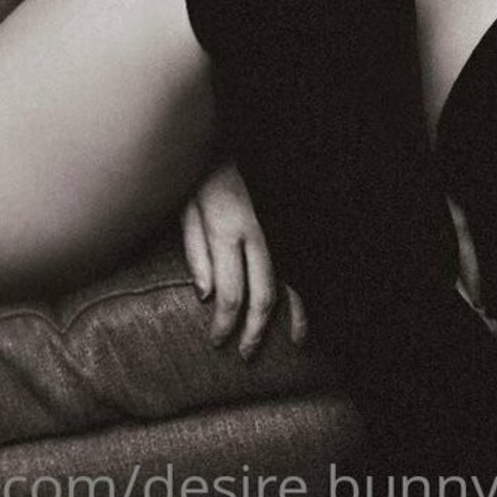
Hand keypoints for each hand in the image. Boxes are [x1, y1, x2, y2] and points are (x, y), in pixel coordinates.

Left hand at [181, 159, 306, 360]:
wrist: (228, 142)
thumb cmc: (201, 175)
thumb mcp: (187, 209)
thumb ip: (196, 252)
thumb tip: (205, 296)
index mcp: (228, 230)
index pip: (230, 292)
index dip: (224, 322)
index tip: (217, 341)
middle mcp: (258, 234)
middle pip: (262, 295)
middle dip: (255, 331)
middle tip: (245, 355)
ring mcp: (278, 229)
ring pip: (292, 284)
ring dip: (293, 317)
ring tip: (294, 343)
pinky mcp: (287, 226)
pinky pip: (301, 266)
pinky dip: (308, 291)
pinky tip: (309, 308)